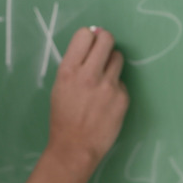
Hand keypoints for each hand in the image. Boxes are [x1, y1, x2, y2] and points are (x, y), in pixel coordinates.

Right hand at [47, 27, 128, 168]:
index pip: (85, 35)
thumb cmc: (63, 117)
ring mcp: (108, 86)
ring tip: (103, 77)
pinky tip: (106, 101)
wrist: (75, 147)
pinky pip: (121, 82)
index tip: (90, 43)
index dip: (89, 37)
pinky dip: (115, 87)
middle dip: (105, 41)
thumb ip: (75, 65)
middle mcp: (89, 74)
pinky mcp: (123, 98)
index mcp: (69, 70)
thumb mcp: (59, 86)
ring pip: (118, 57)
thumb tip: (90, 44)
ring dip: (111, 62)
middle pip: (106, 40)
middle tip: (102, 49)